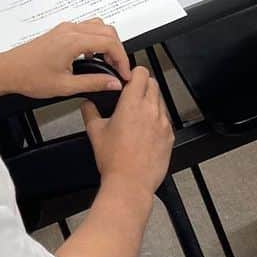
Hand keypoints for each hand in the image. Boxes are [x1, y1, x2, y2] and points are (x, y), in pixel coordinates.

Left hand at [0, 19, 131, 99]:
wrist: (8, 70)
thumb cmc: (30, 76)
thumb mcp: (65, 86)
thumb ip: (93, 83)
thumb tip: (113, 83)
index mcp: (73, 41)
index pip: (109, 42)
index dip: (122, 58)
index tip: (124, 73)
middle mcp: (70, 30)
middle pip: (107, 30)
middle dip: (118, 49)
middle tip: (118, 69)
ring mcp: (65, 29)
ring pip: (97, 26)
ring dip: (108, 42)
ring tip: (108, 63)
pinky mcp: (61, 32)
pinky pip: (86, 29)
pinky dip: (96, 39)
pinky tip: (93, 56)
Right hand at [82, 66, 173, 196]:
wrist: (130, 184)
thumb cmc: (114, 161)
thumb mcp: (95, 132)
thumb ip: (90, 112)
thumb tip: (87, 104)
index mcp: (132, 104)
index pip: (140, 73)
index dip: (133, 72)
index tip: (128, 79)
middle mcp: (150, 110)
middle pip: (153, 83)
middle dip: (143, 85)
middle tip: (133, 95)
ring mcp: (163, 123)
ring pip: (161, 100)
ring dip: (151, 101)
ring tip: (139, 115)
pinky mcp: (169, 137)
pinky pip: (166, 119)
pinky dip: (158, 119)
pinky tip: (146, 130)